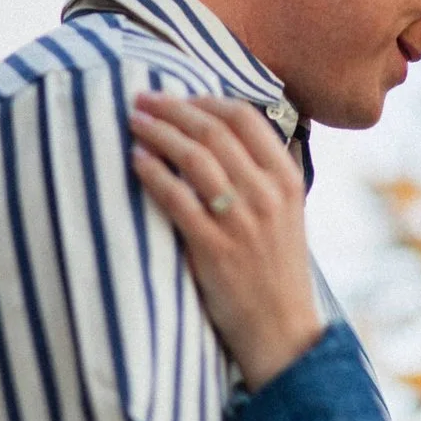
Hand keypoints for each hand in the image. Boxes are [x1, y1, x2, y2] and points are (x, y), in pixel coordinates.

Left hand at [129, 92, 325, 390]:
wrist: (281, 327)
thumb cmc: (275, 267)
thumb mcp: (287, 212)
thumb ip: (264, 174)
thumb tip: (226, 133)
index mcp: (287, 179)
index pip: (245, 118)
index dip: (205, 100)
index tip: (177, 94)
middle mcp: (268, 194)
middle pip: (215, 131)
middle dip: (173, 108)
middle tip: (141, 98)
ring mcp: (242, 221)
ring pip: (195, 158)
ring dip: (159, 133)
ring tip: (133, 122)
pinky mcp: (215, 248)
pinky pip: (177, 199)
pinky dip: (154, 173)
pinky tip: (135, 160)